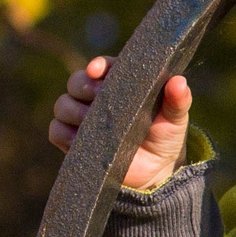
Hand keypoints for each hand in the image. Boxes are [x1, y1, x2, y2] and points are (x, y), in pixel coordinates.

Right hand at [51, 55, 191, 192]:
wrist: (155, 171)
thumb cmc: (165, 136)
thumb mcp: (175, 118)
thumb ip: (178, 100)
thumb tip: (179, 82)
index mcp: (120, 83)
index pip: (103, 66)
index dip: (97, 65)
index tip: (97, 71)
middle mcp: (97, 96)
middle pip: (76, 81)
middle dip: (83, 86)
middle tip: (100, 98)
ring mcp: (82, 118)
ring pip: (63, 104)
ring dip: (74, 110)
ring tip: (93, 121)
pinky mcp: (73, 140)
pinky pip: (56, 131)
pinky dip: (65, 133)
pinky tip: (81, 139)